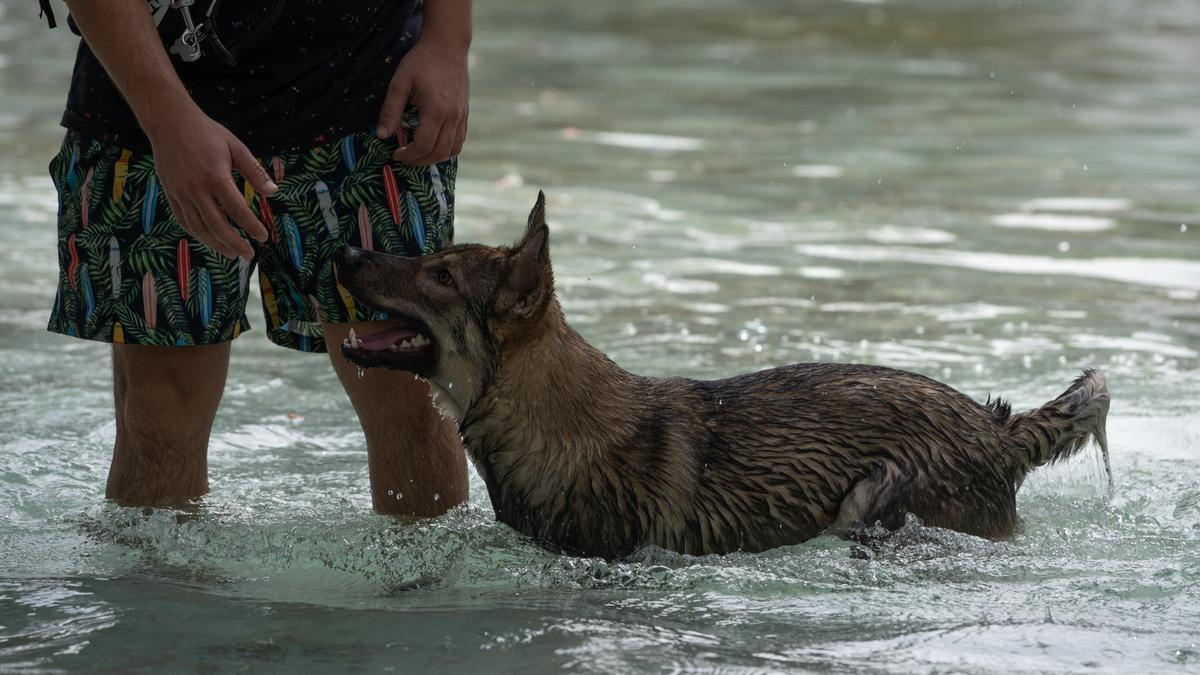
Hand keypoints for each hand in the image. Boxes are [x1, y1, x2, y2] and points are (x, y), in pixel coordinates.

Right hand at [146, 107, 276, 258]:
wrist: (169, 122)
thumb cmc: (206, 133)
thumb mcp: (236, 147)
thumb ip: (254, 171)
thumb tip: (273, 192)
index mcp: (216, 177)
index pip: (237, 210)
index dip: (251, 227)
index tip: (263, 237)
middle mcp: (197, 189)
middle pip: (217, 226)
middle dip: (235, 244)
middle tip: (249, 255)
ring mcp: (181, 194)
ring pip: (199, 228)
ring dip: (216, 245)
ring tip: (231, 254)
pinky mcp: (171, 194)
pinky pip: (184, 221)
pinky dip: (198, 235)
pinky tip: (210, 240)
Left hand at [376, 39, 469, 165]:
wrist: (447, 46)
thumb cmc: (421, 61)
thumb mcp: (400, 82)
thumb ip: (390, 110)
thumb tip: (381, 135)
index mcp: (436, 110)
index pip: (424, 145)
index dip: (408, 155)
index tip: (396, 154)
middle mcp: (453, 116)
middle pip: (439, 152)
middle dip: (420, 160)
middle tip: (404, 157)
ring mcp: (462, 116)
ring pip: (453, 150)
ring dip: (435, 157)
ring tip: (418, 153)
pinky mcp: (465, 113)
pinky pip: (460, 140)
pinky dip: (447, 148)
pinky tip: (433, 143)